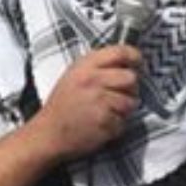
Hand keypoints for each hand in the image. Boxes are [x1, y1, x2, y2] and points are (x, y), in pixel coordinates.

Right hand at [29, 45, 141, 161]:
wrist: (48, 133)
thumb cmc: (64, 102)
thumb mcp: (76, 73)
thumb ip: (99, 65)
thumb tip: (128, 61)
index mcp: (86, 65)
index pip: (120, 52)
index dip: (134, 56)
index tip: (138, 63)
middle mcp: (94, 80)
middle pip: (131, 78)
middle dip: (130, 87)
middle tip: (121, 93)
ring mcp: (100, 102)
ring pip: (131, 102)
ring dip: (125, 109)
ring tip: (109, 111)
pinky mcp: (104, 122)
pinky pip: (124, 122)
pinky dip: (116, 126)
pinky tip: (103, 124)